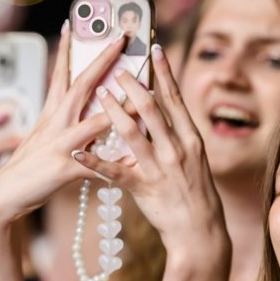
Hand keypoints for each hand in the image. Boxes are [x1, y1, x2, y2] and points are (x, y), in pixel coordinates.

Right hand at [0, 23, 128, 230]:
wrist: (3, 196)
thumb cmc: (29, 167)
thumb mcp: (44, 136)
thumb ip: (62, 120)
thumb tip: (83, 106)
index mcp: (51, 113)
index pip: (62, 74)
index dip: (67, 49)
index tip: (73, 24)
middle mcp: (55, 122)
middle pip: (82, 85)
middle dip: (103, 61)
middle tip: (121, 39)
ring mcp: (60, 144)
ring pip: (95, 121)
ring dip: (120, 108)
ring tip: (142, 94)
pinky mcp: (64, 168)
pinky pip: (97, 164)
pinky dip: (116, 163)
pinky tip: (135, 159)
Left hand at [71, 43, 228, 255]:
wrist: (200, 231)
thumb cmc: (195, 193)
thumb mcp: (194, 160)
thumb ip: (178, 135)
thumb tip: (165, 109)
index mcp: (191, 139)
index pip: (175, 99)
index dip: (164, 72)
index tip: (154, 49)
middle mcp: (177, 149)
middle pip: (152, 109)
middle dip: (133, 85)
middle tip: (117, 68)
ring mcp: (160, 168)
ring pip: (133, 133)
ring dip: (113, 111)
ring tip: (99, 94)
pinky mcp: (144, 188)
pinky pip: (115, 171)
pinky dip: (96, 161)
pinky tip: (79, 152)